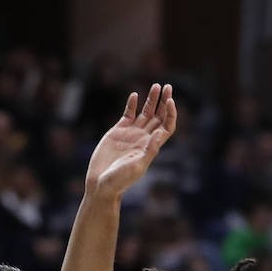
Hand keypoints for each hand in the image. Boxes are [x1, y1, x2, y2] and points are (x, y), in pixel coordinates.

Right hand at [85, 83, 176, 201]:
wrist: (101, 184)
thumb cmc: (120, 180)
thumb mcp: (137, 166)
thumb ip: (150, 150)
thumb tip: (161, 133)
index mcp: (151, 146)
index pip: (167, 126)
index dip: (171, 113)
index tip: (170, 101)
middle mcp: (143, 138)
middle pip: (158, 116)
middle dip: (164, 101)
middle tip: (167, 87)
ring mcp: (131, 134)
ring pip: (145, 113)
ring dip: (151, 99)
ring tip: (156, 86)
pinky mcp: (118, 131)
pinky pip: (128, 114)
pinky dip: (132, 104)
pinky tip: (135, 95)